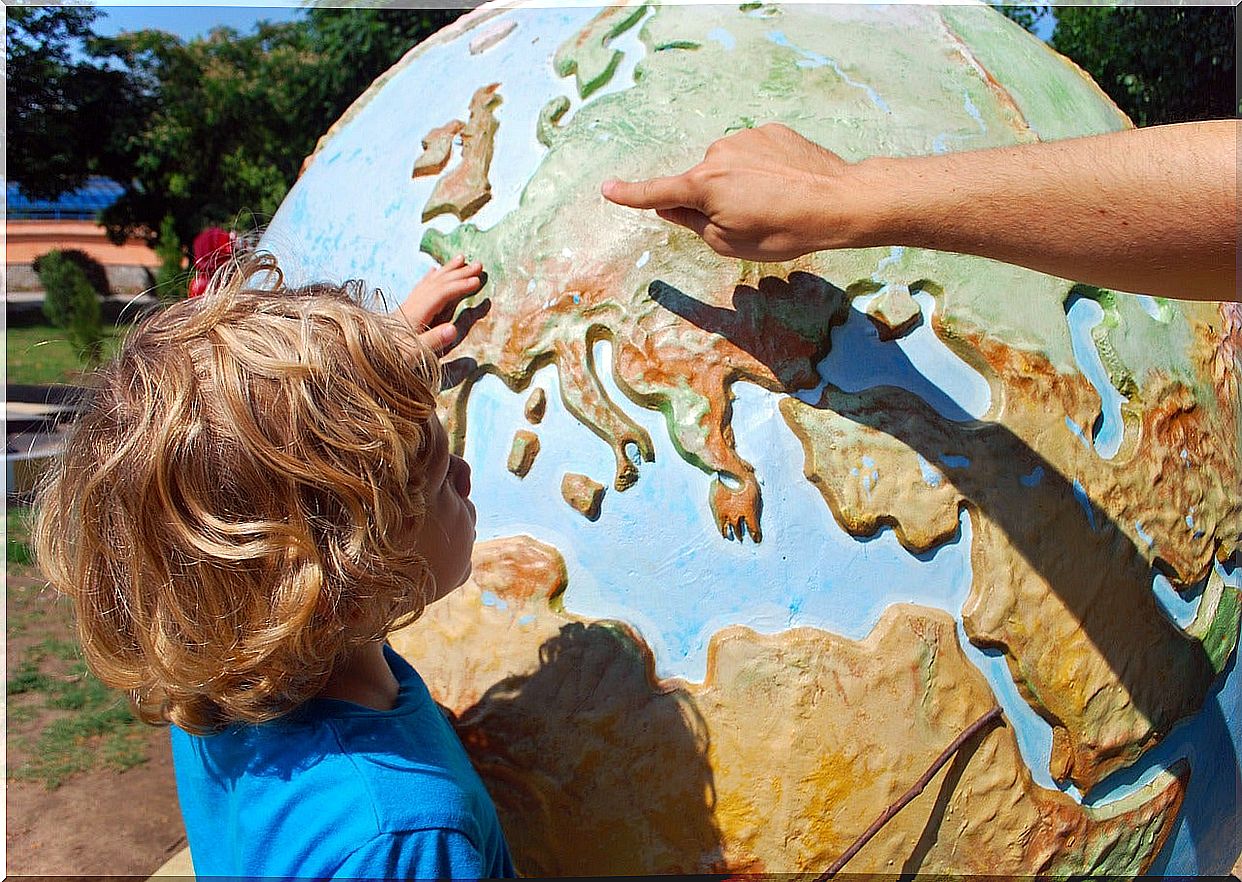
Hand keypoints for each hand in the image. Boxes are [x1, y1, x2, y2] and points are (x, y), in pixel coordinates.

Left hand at [399, 255, 482, 353]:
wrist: (367, 359)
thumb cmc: (392, 359)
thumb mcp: (414, 354)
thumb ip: (433, 341)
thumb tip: (454, 329)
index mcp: (415, 315)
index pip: (440, 294)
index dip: (459, 286)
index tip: (478, 281)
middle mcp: (411, 306)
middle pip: (436, 283)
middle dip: (458, 273)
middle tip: (478, 265)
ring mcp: (406, 306)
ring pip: (429, 282)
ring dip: (447, 270)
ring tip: (461, 259)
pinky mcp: (403, 311)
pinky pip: (420, 287)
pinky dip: (431, 277)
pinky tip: (434, 271)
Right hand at [601, 123, 852, 261]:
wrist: (838, 201)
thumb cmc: (784, 231)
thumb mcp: (730, 243)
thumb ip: (694, 224)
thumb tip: (672, 207)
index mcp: (703, 185)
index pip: (657, 192)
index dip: (630, 194)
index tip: (607, 189)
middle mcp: (718, 154)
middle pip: (700, 182)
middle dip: (712, 201)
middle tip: (748, 222)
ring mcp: (745, 138)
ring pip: (728, 167)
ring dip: (739, 184)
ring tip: (773, 204)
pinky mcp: (770, 131)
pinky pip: (753, 154)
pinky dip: (761, 170)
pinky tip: (785, 185)